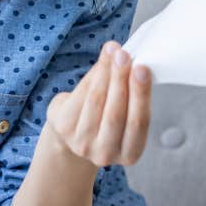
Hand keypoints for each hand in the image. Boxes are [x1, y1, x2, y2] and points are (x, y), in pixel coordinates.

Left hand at [44, 41, 152, 167]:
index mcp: (129, 154)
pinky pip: (79, 97)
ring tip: (113, 52)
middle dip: (121, 80)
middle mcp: (105, 153)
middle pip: (115, 113)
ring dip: (105, 73)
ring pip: (95, 102)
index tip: (142, 68)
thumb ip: (129, 91)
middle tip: (125, 55)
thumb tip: (130, 59)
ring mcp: (81, 143)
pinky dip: (92, 76)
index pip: (138, 123)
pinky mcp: (63, 128)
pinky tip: (100, 62)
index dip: (140, 95)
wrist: (73, 134)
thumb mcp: (124, 113)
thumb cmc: (105, 118)